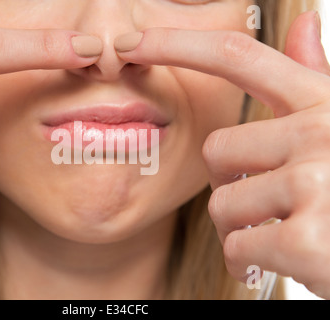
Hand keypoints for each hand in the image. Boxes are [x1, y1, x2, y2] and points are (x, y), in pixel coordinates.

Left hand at [116, 11, 329, 297]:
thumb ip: (319, 82)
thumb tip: (301, 26)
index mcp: (326, 105)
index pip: (237, 58)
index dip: (177, 44)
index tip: (135, 42)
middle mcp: (322, 133)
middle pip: (216, 151)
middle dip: (230, 184)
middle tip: (267, 204)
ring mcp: (316, 183)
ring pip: (222, 204)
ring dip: (242, 227)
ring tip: (285, 233)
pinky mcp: (307, 239)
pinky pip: (238, 247)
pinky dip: (252, 262)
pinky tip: (291, 260)